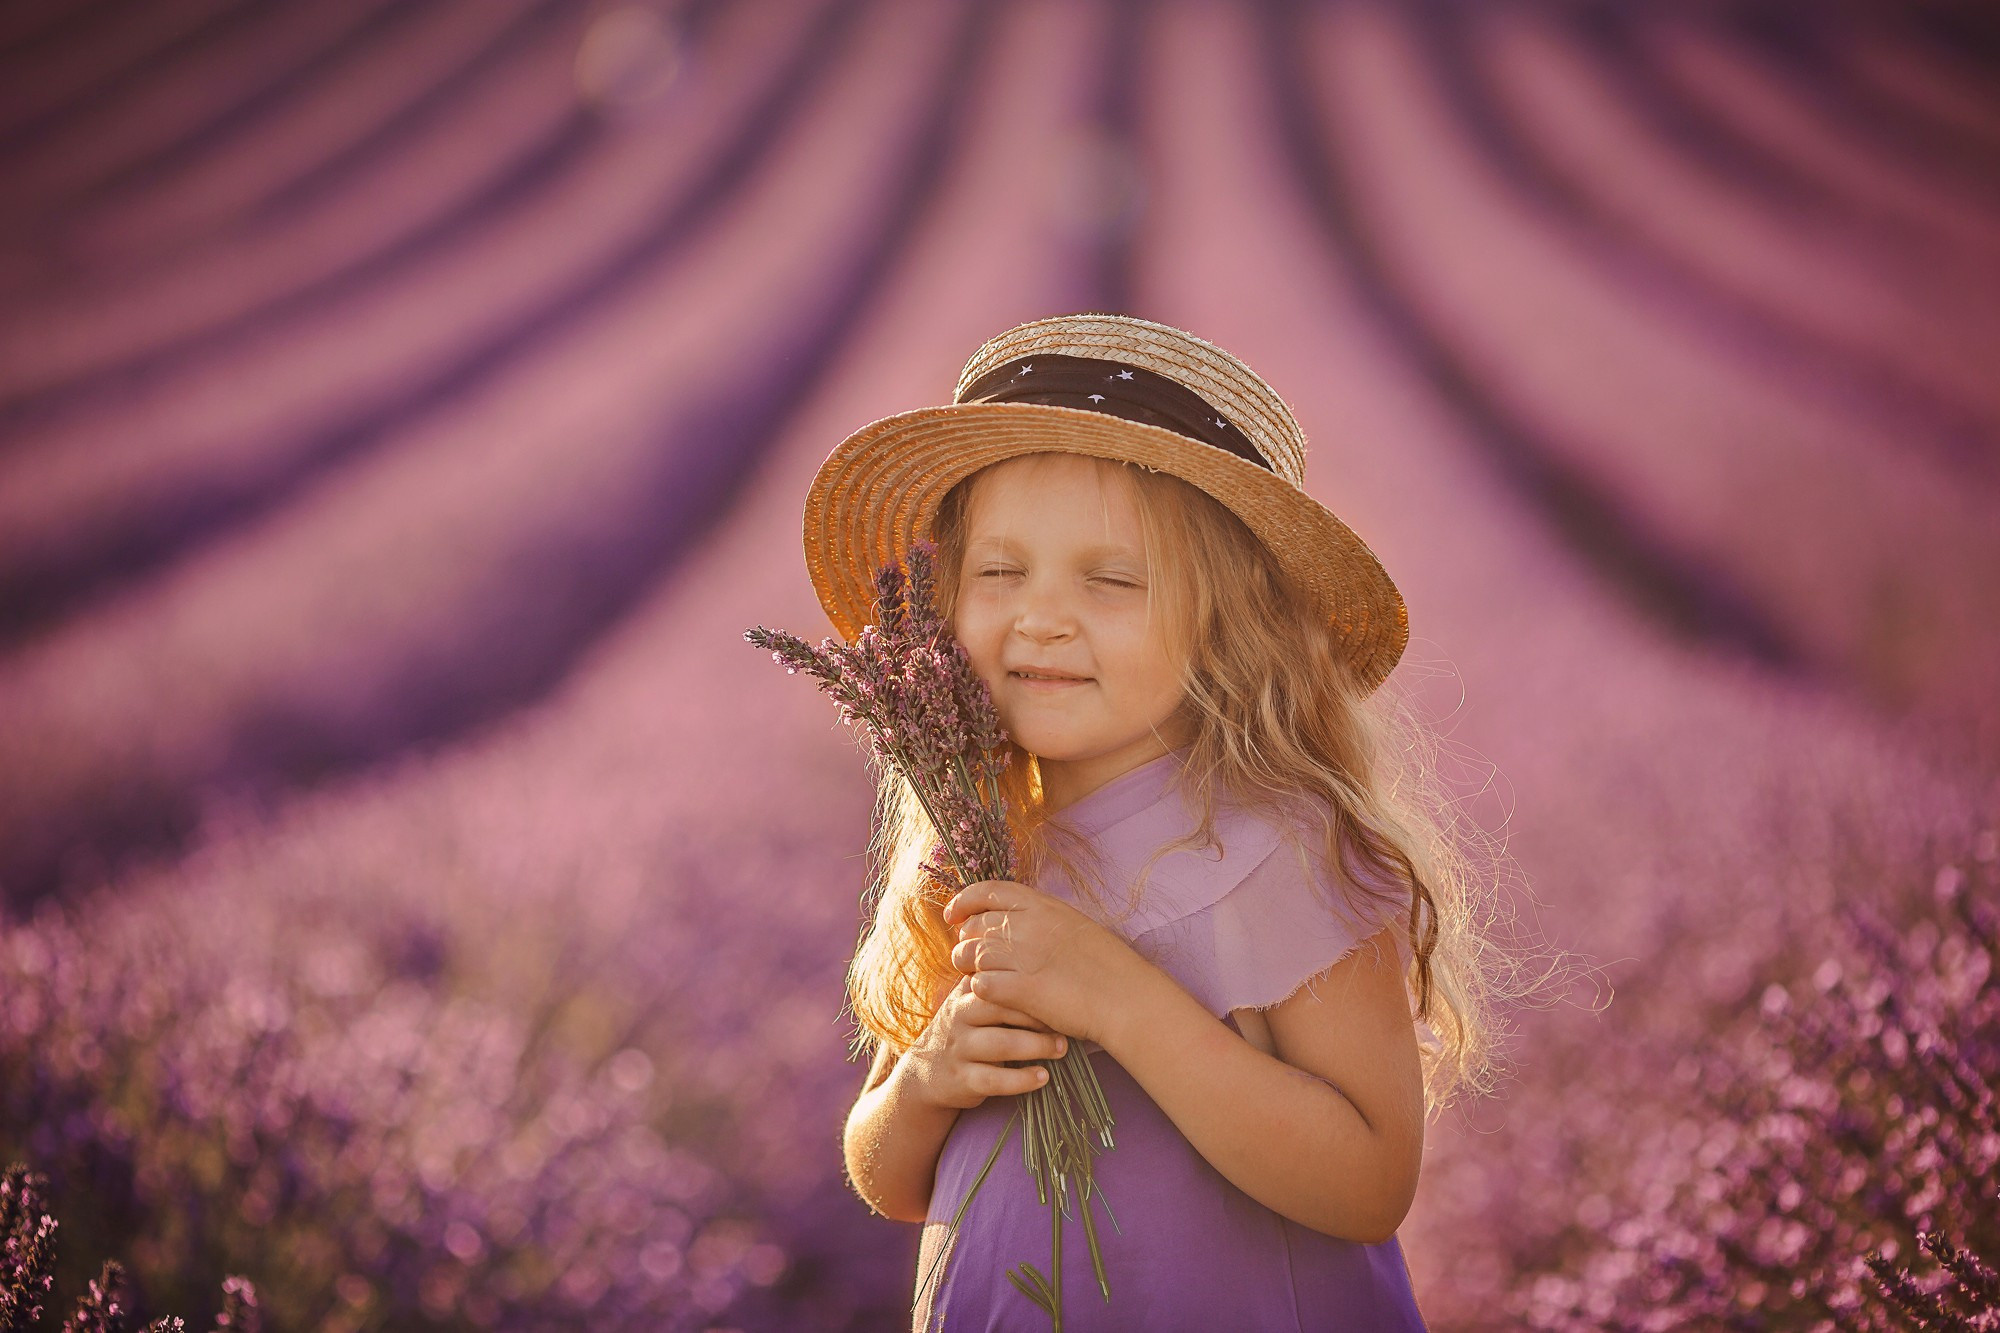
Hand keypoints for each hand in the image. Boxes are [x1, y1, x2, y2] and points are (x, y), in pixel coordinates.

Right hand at [905, 974, 1068, 1110]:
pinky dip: (1021, 1080)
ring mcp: (959, 1048)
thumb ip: (1001, 984)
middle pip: (1000, 1008)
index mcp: (967, 991)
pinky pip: (993, 1079)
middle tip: (1068, 1023)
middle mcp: (959, 1015)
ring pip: (1000, 1044)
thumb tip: (1053, 968)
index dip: (1031, 986)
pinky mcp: (962, 1079)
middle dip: (1037, 1016)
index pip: (1000, 980)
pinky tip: (1043, 1077)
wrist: (927, 1072)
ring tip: (1062, 1049)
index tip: (1061, 992)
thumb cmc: (968, 1030)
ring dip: (1036, 1046)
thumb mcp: (974, 1001)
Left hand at [944, 878, 1143, 1046]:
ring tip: (976, 977)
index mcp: (1042, 905)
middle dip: (966, 941)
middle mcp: (1027, 925)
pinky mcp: (1020, 990)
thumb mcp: (1074, 926)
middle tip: (970, 957)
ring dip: (968, 968)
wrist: (1126, 998)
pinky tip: (991, 995)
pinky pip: (980, 985)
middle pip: (974, 926)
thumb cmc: (1109, 965)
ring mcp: (1022, 957)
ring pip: (970, 955)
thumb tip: (1015, 922)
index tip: (953, 916)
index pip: (987, 891)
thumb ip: (1042, 921)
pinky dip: (980, 990)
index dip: (963, 902)